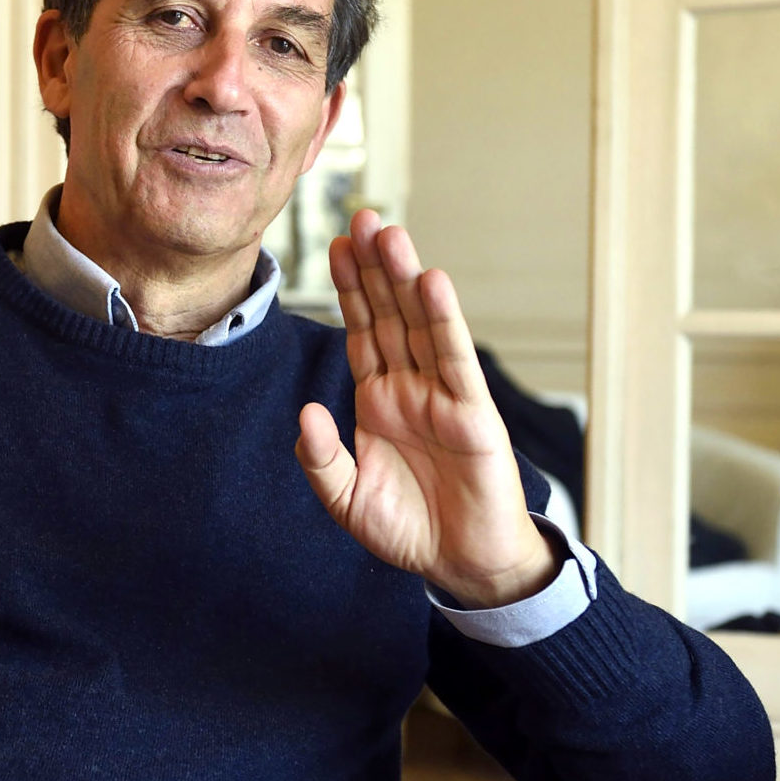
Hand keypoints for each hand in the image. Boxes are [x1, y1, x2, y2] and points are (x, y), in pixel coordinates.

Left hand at [294, 209, 558, 607]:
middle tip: (359, 215)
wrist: (460, 564)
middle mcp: (410, 387)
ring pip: (420, 325)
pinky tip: (432, 283)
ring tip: (389, 232)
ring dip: (405, 278)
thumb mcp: (345, 499)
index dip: (349, 289)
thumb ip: (321, 458)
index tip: (335, 245)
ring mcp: (443, 396)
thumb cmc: (408, 529)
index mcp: (379, 398)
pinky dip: (443, 321)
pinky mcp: (472, 415)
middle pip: (389, 313)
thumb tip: (307, 412)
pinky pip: (454, 361)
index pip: (361, 330)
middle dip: (374, 266)